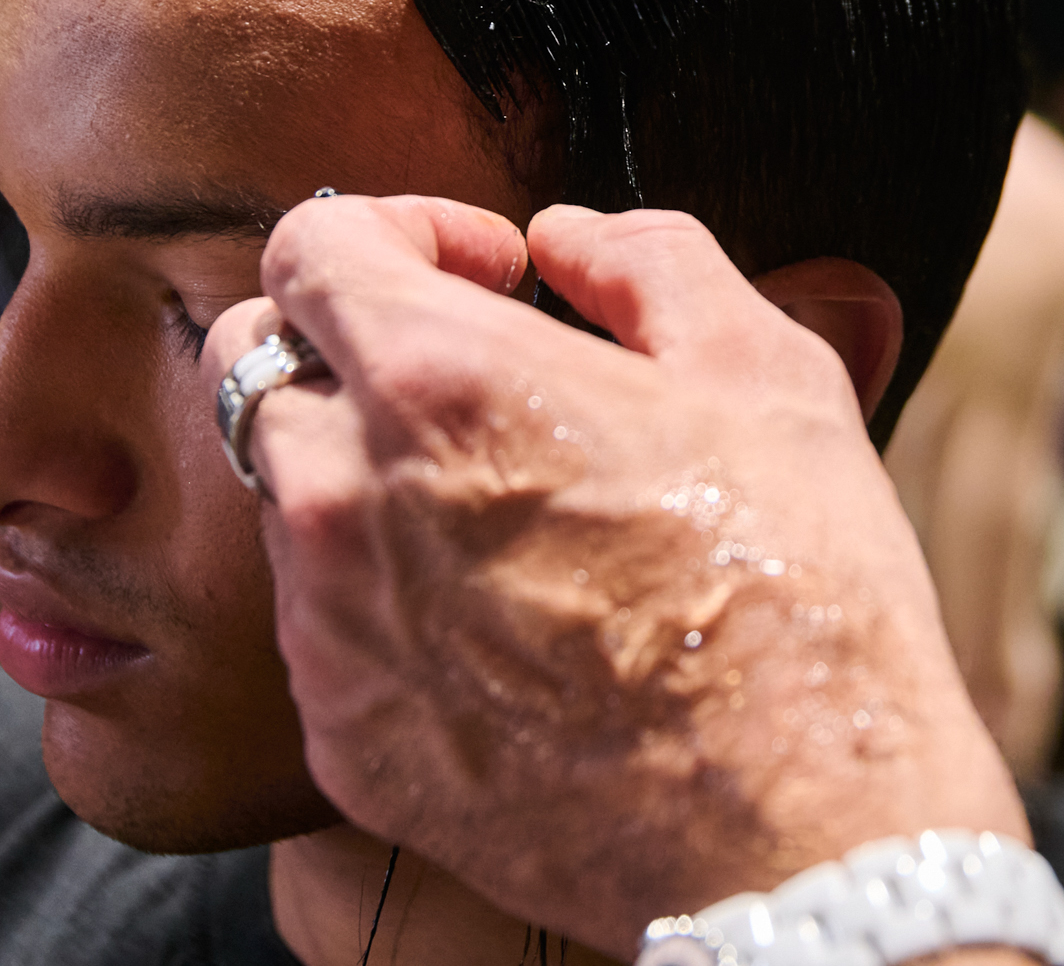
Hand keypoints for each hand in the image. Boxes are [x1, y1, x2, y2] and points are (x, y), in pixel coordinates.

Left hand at [202, 197, 1023, 955]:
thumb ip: (648, 261)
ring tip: (509, 513)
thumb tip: (566, 240)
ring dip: (367, 474)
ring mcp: (330, 633)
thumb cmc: (799, 589)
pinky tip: (508, 628)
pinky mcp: (345, 740)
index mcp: (439, 382)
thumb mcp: (765, 369)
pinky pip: (323, 630)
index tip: (487, 272)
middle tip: (475, 376)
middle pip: (262, 365)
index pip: (309, 243)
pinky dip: (387, 601)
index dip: (399, 229)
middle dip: (352, 343)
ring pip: (289, 501)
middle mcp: (345, 500)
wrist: (802, 833)